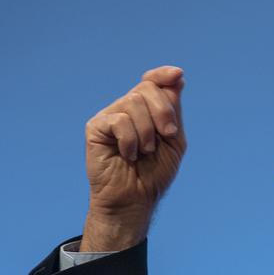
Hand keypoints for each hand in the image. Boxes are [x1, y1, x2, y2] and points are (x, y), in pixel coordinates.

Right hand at [81, 66, 185, 251]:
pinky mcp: (95, 128)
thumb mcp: (173, 140)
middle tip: (167, 135)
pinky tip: (128, 155)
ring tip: (145, 152)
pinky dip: (130, 140)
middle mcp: (127, 109)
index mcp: (147, 110)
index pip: (152, 81)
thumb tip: (177, 77)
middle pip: (147, 88)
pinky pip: (119, 121)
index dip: (163, 74)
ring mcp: (110, 117)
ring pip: (133, 102)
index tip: (177, 75)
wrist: (135, 200)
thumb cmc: (154, 174)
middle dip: (163, 111)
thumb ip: (173, 110)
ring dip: (147, 132)